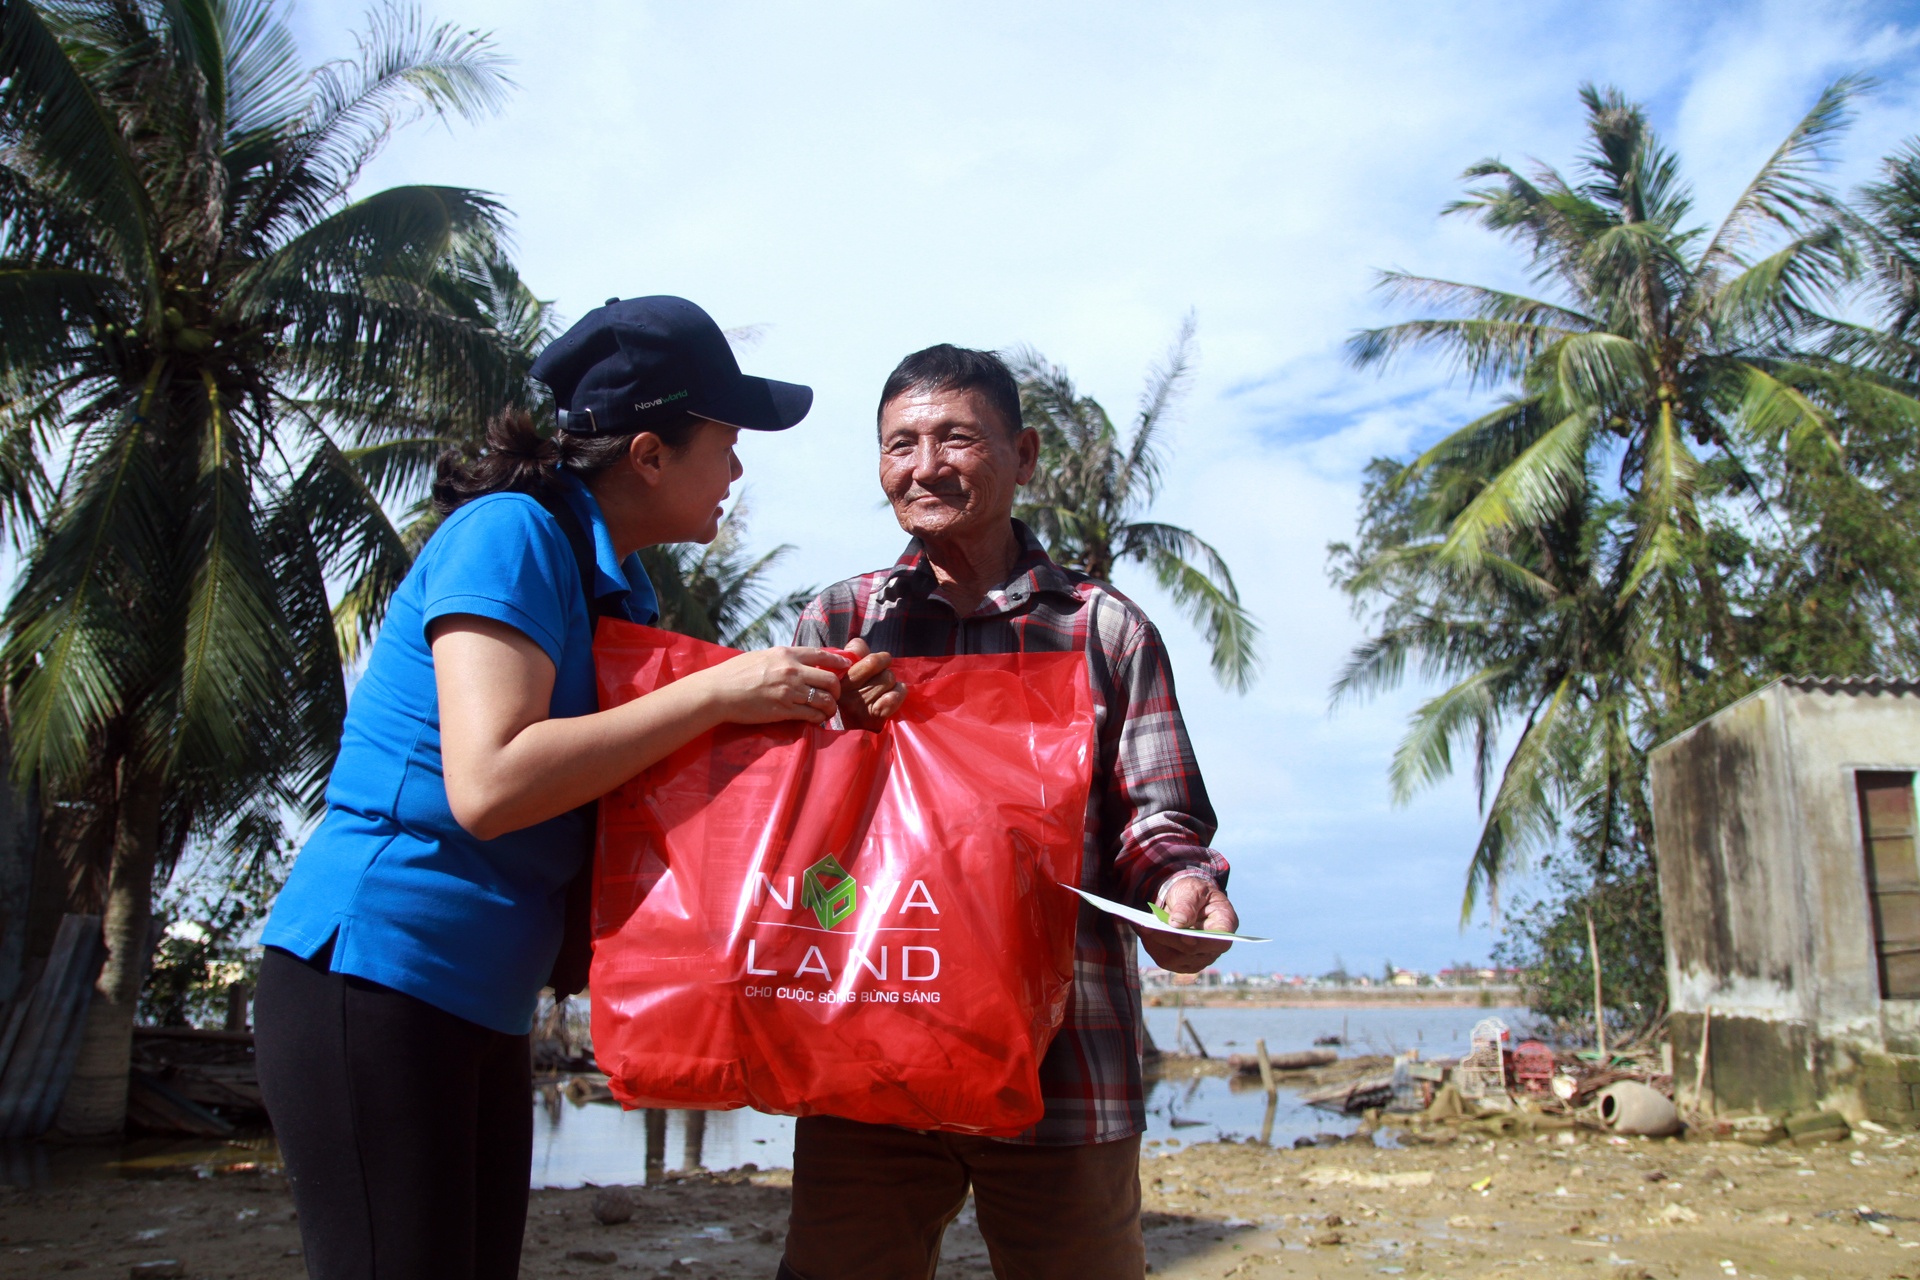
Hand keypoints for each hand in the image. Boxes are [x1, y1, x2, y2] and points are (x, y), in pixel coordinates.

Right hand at [696, 647, 848, 725]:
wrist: (719, 692)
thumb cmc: (735, 673)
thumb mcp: (762, 656)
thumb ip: (782, 658)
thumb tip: (796, 660)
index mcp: (786, 654)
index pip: (822, 654)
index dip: (838, 661)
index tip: (846, 665)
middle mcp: (792, 671)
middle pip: (830, 680)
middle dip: (837, 689)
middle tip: (834, 695)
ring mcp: (789, 692)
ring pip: (824, 700)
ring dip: (830, 707)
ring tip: (828, 710)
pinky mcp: (784, 710)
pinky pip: (811, 715)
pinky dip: (818, 718)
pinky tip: (816, 719)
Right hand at [835, 637, 907, 728]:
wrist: (839, 727)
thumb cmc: (843, 694)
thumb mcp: (841, 672)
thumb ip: (852, 655)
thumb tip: (859, 644)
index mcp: (841, 680)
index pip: (869, 660)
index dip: (881, 658)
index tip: (883, 661)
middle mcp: (850, 694)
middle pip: (883, 671)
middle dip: (885, 672)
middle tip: (881, 678)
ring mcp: (862, 707)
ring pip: (890, 681)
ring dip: (891, 683)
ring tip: (884, 688)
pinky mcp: (874, 718)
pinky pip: (894, 698)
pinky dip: (898, 693)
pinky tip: (893, 694)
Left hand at [1138, 876, 1237, 973]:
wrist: (1187, 900)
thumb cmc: (1194, 893)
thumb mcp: (1192, 890)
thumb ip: (1187, 904)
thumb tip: (1177, 922)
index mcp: (1225, 924)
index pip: (1220, 940)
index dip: (1203, 941)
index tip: (1185, 935)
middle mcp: (1215, 947)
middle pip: (1192, 952)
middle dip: (1169, 939)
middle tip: (1149, 927)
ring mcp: (1199, 958)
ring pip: (1175, 959)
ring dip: (1156, 943)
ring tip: (1142, 927)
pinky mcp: (1182, 963)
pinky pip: (1165, 959)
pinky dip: (1152, 946)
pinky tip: (1143, 931)